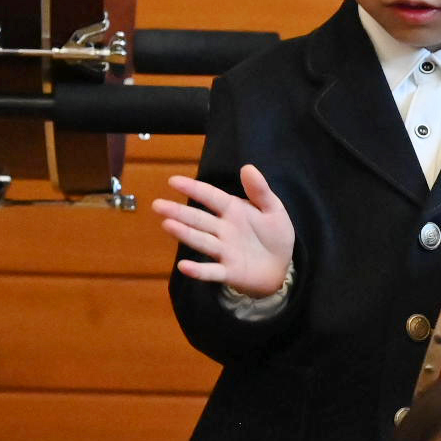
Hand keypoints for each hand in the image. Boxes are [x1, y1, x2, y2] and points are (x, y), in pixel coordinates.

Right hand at [155, 165, 295, 297]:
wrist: (282, 267)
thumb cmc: (274, 235)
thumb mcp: (273, 209)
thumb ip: (260, 191)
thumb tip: (247, 167)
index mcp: (232, 211)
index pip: (211, 197)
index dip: (194, 189)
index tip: (173, 181)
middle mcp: (223, 230)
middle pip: (199, 219)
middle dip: (179, 212)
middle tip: (158, 205)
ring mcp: (224, 251)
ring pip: (202, 241)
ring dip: (185, 234)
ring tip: (167, 225)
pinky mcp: (228, 272)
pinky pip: (211, 271)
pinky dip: (198, 270)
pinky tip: (184, 266)